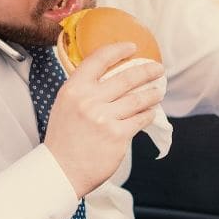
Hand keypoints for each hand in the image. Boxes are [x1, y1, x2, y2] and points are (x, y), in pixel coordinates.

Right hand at [43, 42, 164, 197]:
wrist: (61, 171)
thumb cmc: (64, 139)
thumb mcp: (65, 105)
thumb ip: (84, 90)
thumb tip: (110, 77)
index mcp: (73, 89)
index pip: (99, 59)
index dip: (118, 50)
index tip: (132, 47)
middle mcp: (89, 100)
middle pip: (127, 77)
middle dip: (147, 71)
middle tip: (157, 69)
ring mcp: (104, 118)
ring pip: (138, 98)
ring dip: (153, 93)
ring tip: (158, 91)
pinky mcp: (118, 135)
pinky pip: (141, 119)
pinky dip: (148, 114)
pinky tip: (150, 113)